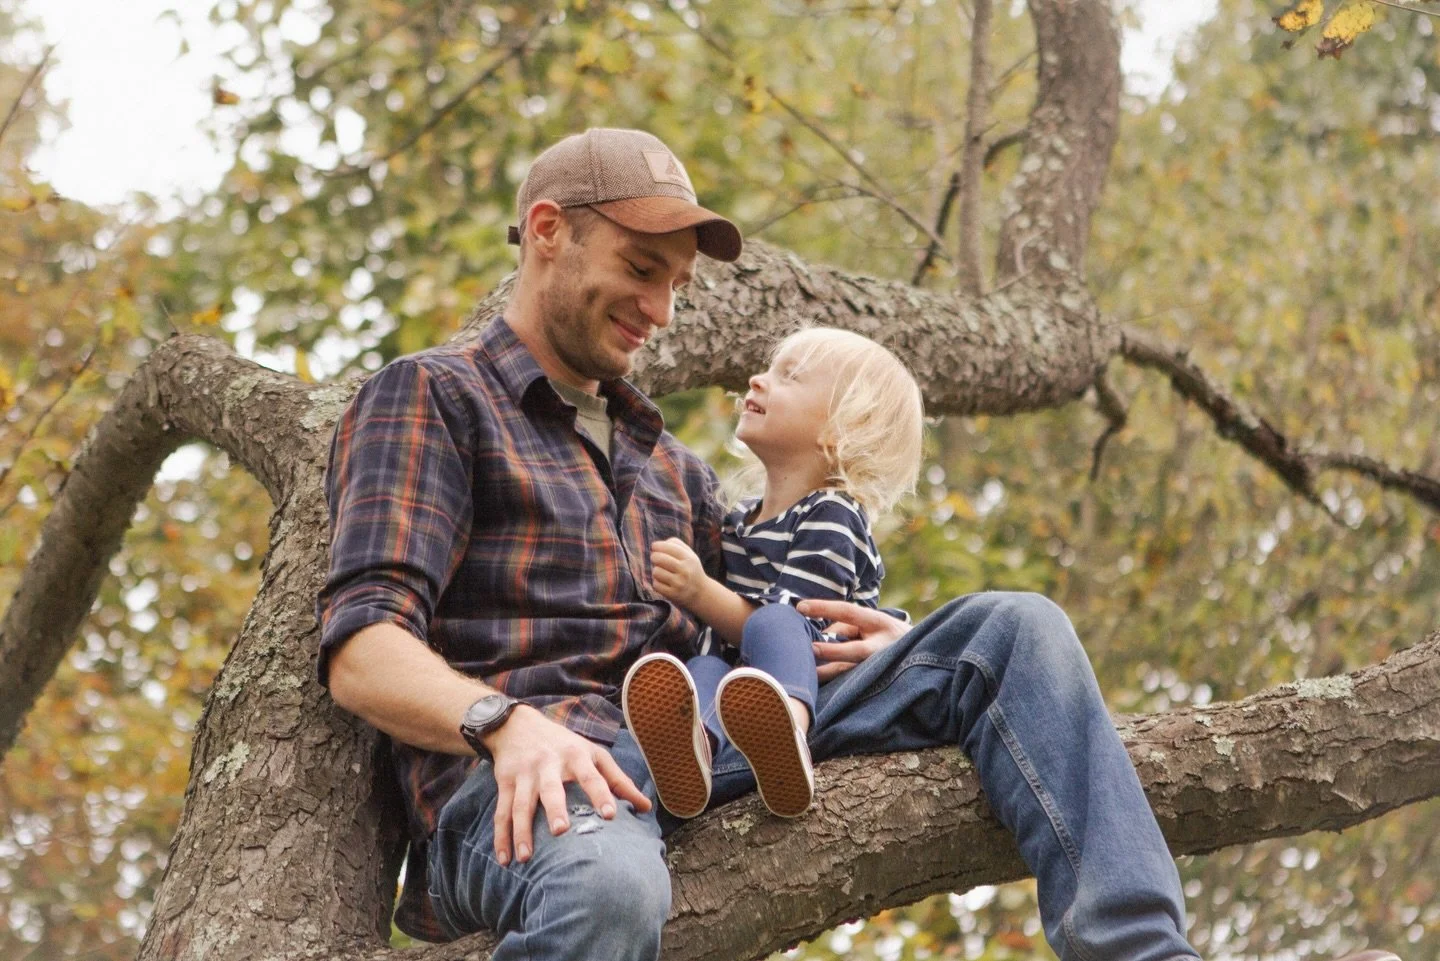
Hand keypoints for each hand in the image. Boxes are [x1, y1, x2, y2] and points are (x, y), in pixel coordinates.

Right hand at [484, 706, 651, 865]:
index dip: (601, 794)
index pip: (591, 776)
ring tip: (526, 857)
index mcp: (575, 755)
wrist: (518, 725)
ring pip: (520, 805)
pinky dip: (501, 836)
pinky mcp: (505, 783)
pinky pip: (501, 812)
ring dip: (521, 831)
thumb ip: (619, 780)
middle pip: (551, 789)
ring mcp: (524, 775)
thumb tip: (646, 808)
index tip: (610, 815)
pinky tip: (505, 859)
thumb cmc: (565, 744)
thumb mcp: (593, 754)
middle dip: (555, 809)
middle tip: (560, 831)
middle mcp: (548, 764)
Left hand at [651, 537, 706, 605]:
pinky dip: (657, 583)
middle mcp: (685, 570)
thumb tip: (657, 545)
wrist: (701, 593)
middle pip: (658, 558)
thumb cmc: (690, 570)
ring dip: (656, 571)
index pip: (668, 547)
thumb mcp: (689, 555)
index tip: (654, 547)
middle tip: (655, 559)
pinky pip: (656, 585)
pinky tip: (664, 583)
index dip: (657, 546)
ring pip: (656, 571)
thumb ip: (676, 544)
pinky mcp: (673, 594)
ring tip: (663, 573)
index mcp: (689, 558)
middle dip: (654, 557)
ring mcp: (679, 583)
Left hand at [797, 599, 910, 681]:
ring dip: (828, 673)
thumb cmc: (886, 635)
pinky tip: (817, 687)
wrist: (924, 658)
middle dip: (832, 651)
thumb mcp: (871, 623)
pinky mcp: (876, 685)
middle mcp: (881, 647)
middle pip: (855, 651)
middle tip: (811, 649)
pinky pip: (851, 684)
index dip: (825, 608)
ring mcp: (881, 668)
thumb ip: (846, 626)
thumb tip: (820, 637)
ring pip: (851, 673)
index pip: (849, 612)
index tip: (801, 607)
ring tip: (807, 676)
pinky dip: (834, 684)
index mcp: (880, 623)